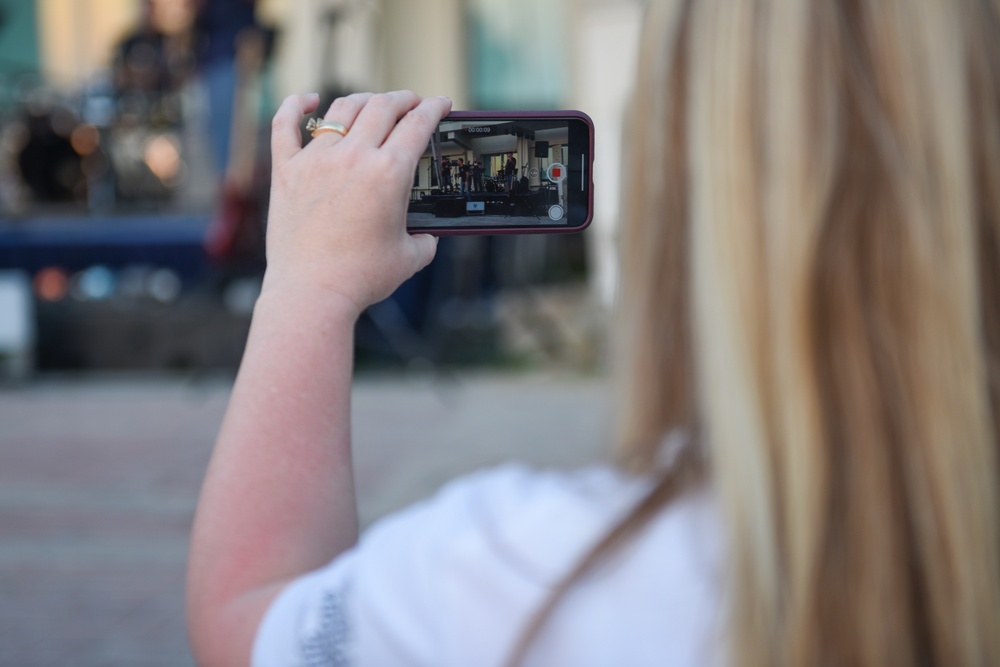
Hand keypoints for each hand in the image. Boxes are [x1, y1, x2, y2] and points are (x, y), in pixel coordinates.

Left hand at [262, 91, 451, 315]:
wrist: (313, 293)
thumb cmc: (361, 278)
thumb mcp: (410, 258)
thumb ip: (425, 240)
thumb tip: (426, 237)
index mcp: (389, 173)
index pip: (418, 124)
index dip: (434, 108)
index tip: (441, 103)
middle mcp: (353, 157)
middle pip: (383, 107)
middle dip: (403, 99)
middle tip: (411, 103)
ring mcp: (316, 161)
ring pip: (342, 110)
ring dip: (364, 100)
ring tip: (372, 103)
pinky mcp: (286, 171)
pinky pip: (285, 124)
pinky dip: (296, 105)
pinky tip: (309, 100)